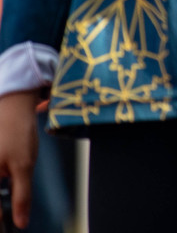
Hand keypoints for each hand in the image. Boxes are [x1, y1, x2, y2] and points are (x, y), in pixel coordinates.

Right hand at [0, 90, 40, 228]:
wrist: (10, 106)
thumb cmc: (17, 133)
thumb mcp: (24, 166)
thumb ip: (22, 196)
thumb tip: (21, 223)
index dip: (0, 225)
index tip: (9, 230)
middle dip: (0, 213)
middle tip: (8, 222)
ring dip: (1, 199)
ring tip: (5, 210)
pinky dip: (0, 189)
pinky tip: (3, 192)